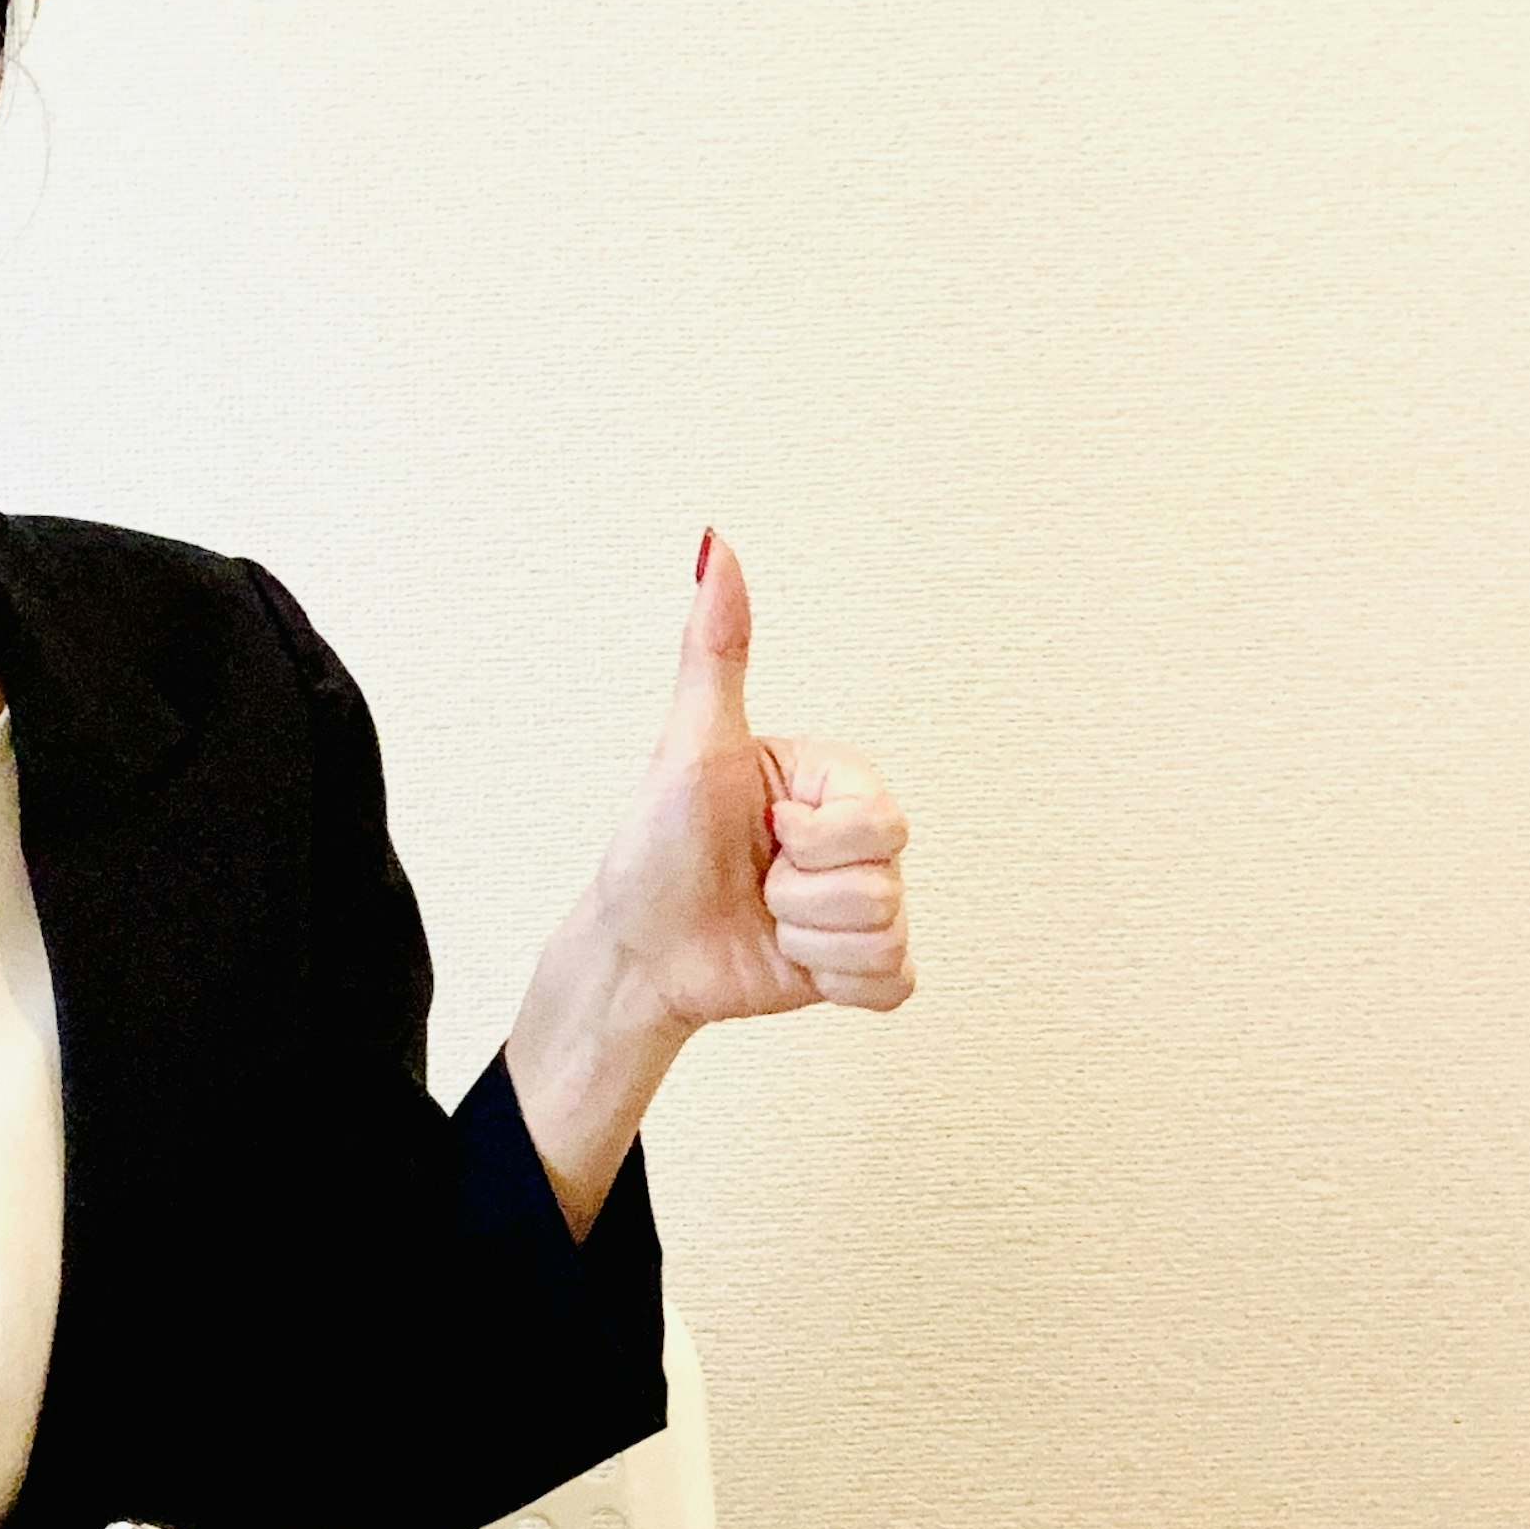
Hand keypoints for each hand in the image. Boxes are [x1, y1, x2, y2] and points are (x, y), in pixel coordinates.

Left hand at [590, 530, 914, 1034]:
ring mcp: (864, 902)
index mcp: (833, 780)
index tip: (761, 830)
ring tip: (764, 917)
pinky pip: (893, 982)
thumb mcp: (686, 747)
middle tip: (756, 880)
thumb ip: (715, 650)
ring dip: (807, 940)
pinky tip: (793, 962)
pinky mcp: (862, 964)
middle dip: (802, 896)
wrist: (636, 952)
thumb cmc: (654, 846)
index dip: (812, 841)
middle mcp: (858, 836)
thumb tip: (715, 546)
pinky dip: (836, 982)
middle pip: (884, 880)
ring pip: (885, 933)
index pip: (880, 820)